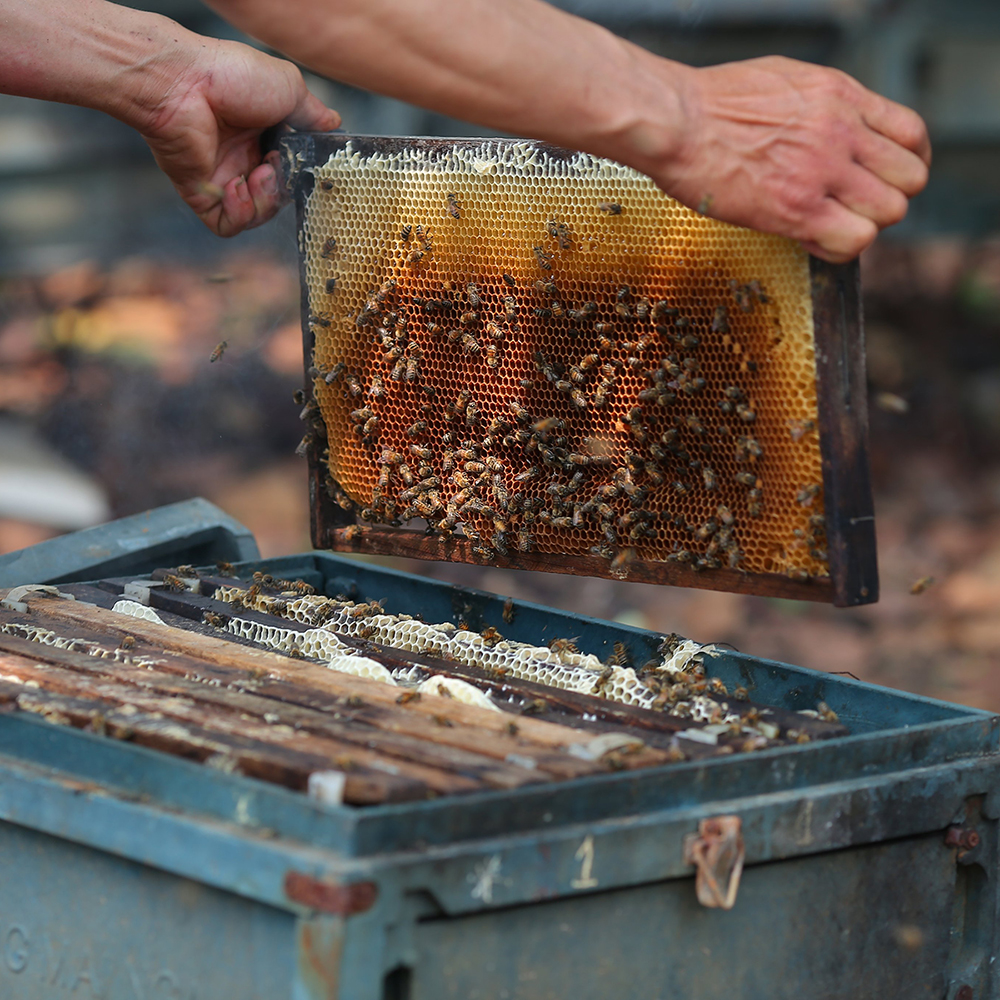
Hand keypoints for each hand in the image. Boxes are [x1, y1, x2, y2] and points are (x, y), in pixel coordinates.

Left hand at [140, 38, 339, 236]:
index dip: (301, 173)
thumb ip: (313, 113)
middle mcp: (243, 158)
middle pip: (278, 197)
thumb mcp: (289, 87)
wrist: (183, 82)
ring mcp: (222, 177)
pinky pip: (227, 225)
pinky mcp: (201, 194)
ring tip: (258, 175)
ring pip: (257, 215)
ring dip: (265, 202)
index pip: (291, 170)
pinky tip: (237, 189)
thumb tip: (334, 125)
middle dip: (283, 188)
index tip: (304, 162)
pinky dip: (240, 215)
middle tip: (275, 165)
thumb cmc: (231, 75)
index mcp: (263, 134)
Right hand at [657, 56, 930, 261]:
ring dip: (864, 224)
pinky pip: (853, 240)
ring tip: (830, 224)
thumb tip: (833, 126)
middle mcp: (841, 132)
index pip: (912, 134)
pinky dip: (841, 248)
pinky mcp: (796, 209)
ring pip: (888, 212)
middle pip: (909, 178)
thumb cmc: (711, 103)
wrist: (677, 122)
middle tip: (852, 207)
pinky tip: (813, 240)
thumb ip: (822, 105)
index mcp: (841, 96)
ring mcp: (822, 172)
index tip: (886, 178)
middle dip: (886, 197)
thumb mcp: (784, 80)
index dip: (906, 163)